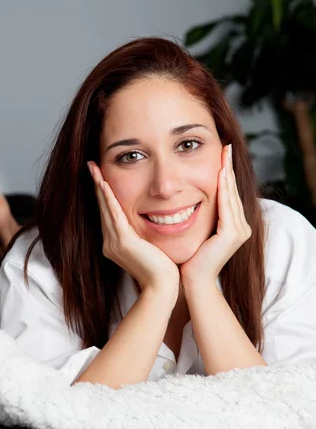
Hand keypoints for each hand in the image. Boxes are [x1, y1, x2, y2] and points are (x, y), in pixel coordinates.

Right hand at [87, 161, 179, 297]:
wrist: (162, 287)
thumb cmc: (161, 271)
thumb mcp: (149, 248)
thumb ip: (144, 237)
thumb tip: (150, 224)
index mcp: (115, 244)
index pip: (108, 213)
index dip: (103, 194)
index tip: (100, 176)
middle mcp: (110, 242)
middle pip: (102, 207)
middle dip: (97, 185)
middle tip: (91, 166)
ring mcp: (114, 242)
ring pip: (105, 208)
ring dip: (100, 186)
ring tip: (94, 169)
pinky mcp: (123, 242)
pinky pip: (114, 214)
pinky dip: (109, 198)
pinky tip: (104, 184)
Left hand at [179, 144, 251, 286]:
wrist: (192, 281)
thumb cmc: (190, 259)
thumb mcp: (197, 232)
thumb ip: (199, 216)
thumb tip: (186, 200)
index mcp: (234, 226)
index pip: (228, 194)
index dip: (225, 173)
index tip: (220, 154)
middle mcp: (241, 227)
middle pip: (232, 191)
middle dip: (228, 168)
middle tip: (225, 146)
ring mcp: (239, 230)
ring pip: (230, 195)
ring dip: (226, 173)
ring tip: (224, 154)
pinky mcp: (232, 233)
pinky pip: (226, 206)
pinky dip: (223, 189)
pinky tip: (219, 174)